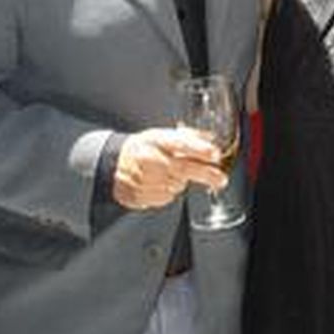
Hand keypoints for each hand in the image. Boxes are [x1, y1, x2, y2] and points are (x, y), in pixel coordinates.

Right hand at [112, 127, 227, 209]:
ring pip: (177, 186)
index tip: (214, 154)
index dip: (199, 149)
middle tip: (220, 179)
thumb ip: (188, 137)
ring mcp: (143, 179)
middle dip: (205, 174)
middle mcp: (149, 158)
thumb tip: (210, 138)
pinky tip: (159, 184)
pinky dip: (169, 192)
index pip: (180, 143)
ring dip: (181, 182)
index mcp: (156, 140)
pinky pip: (166, 198)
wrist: (113, 165)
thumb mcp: (163, 135)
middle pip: (183, 168)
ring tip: (169, 174)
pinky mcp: (140, 195)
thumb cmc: (142, 148)